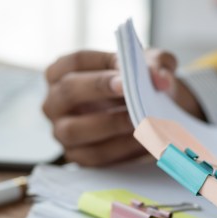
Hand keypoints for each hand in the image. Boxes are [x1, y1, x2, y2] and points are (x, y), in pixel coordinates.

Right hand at [42, 48, 202, 165]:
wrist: (150, 114)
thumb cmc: (139, 83)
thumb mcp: (151, 65)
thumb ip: (158, 63)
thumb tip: (160, 79)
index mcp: (64, 71)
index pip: (74, 62)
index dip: (98, 66)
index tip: (125, 74)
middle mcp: (55, 100)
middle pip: (68, 91)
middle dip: (99, 90)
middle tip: (131, 93)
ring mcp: (62, 130)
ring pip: (74, 129)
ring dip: (110, 124)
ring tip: (140, 120)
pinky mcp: (77, 155)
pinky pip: (93, 155)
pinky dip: (119, 148)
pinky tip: (142, 141)